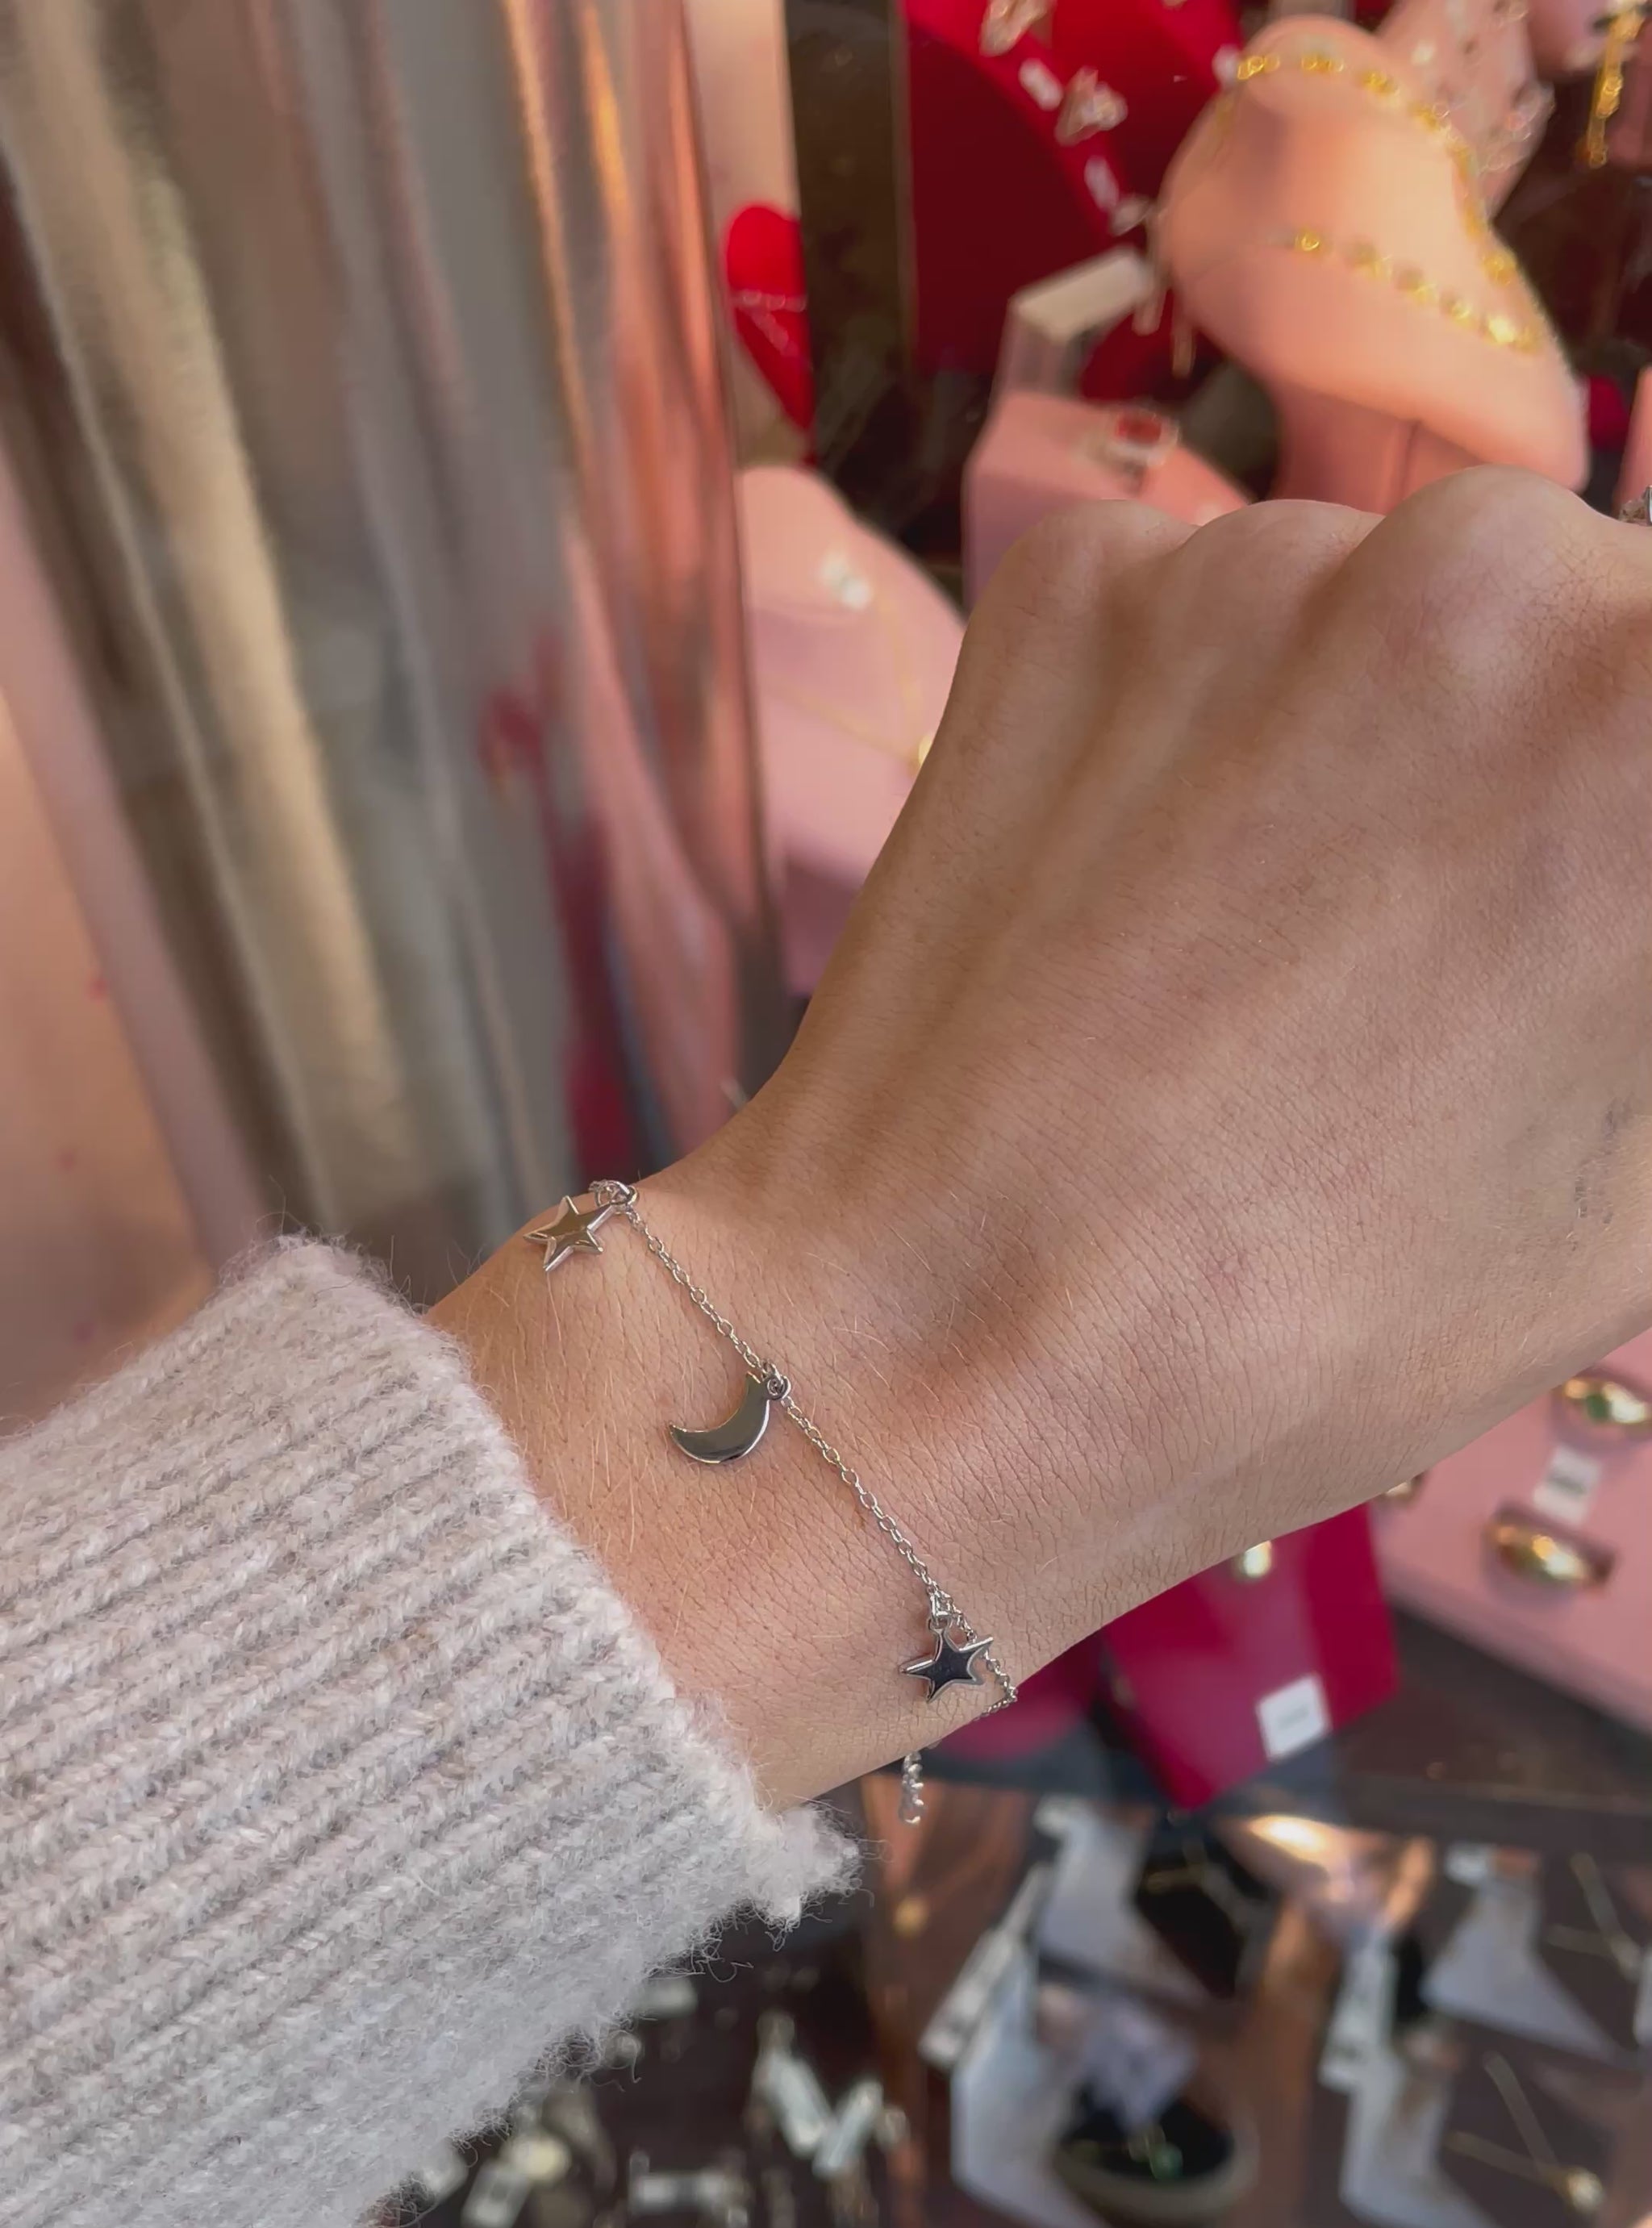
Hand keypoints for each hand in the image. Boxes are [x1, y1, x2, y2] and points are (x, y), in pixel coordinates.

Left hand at [439, 471, 1651, 1805]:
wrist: (930, 1354)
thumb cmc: (1316, 1328)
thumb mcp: (1640, 1194)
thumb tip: (1611, 895)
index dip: (1618, 867)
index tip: (1576, 937)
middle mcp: (1493, 567)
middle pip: (1577, 627)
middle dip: (1546, 769)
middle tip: (1449, 968)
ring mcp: (1259, 557)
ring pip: (1384, 615)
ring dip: (1372, 742)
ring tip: (1274, 967)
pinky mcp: (1076, 586)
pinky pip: (1198, 624)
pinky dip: (1193, 735)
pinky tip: (1150, 916)